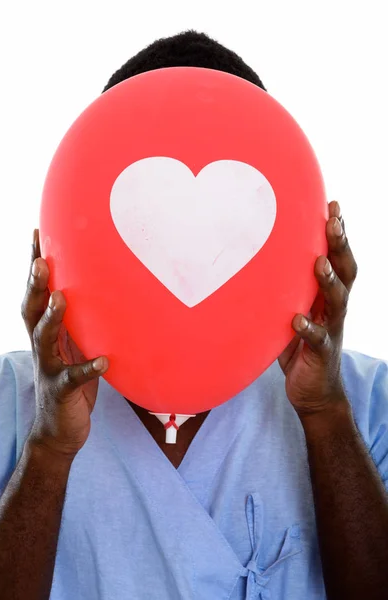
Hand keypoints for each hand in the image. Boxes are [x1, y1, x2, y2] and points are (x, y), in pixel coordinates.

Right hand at [22, 230, 107, 458]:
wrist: (60, 430)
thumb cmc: (70, 381)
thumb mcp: (74, 347)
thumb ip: (80, 323)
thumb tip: (99, 292)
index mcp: (46, 331)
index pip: (38, 293)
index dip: (34, 265)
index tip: (37, 234)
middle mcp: (42, 346)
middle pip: (32, 310)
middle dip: (35, 284)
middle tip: (41, 261)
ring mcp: (48, 368)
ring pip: (44, 339)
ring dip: (52, 318)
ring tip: (62, 298)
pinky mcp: (61, 391)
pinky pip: (73, 378)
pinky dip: (87, 369)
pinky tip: (103, 361)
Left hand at [278, 201, 356, 418]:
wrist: (314, 392)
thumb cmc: (299, 346)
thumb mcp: (293, 312)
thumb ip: (285, 290)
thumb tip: (257, 262)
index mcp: (327, 295)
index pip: (338, 258)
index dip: (338, 233)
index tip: (333, 204)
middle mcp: (334, 308)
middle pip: (345, 271)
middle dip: (340, 245)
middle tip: (334, 221)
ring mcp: (331, 330)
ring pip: (338, 301)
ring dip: (329, 281)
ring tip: (319, 263)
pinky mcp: (322, 354)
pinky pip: (317, 340)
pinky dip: (307, 329)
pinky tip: (296, 319)